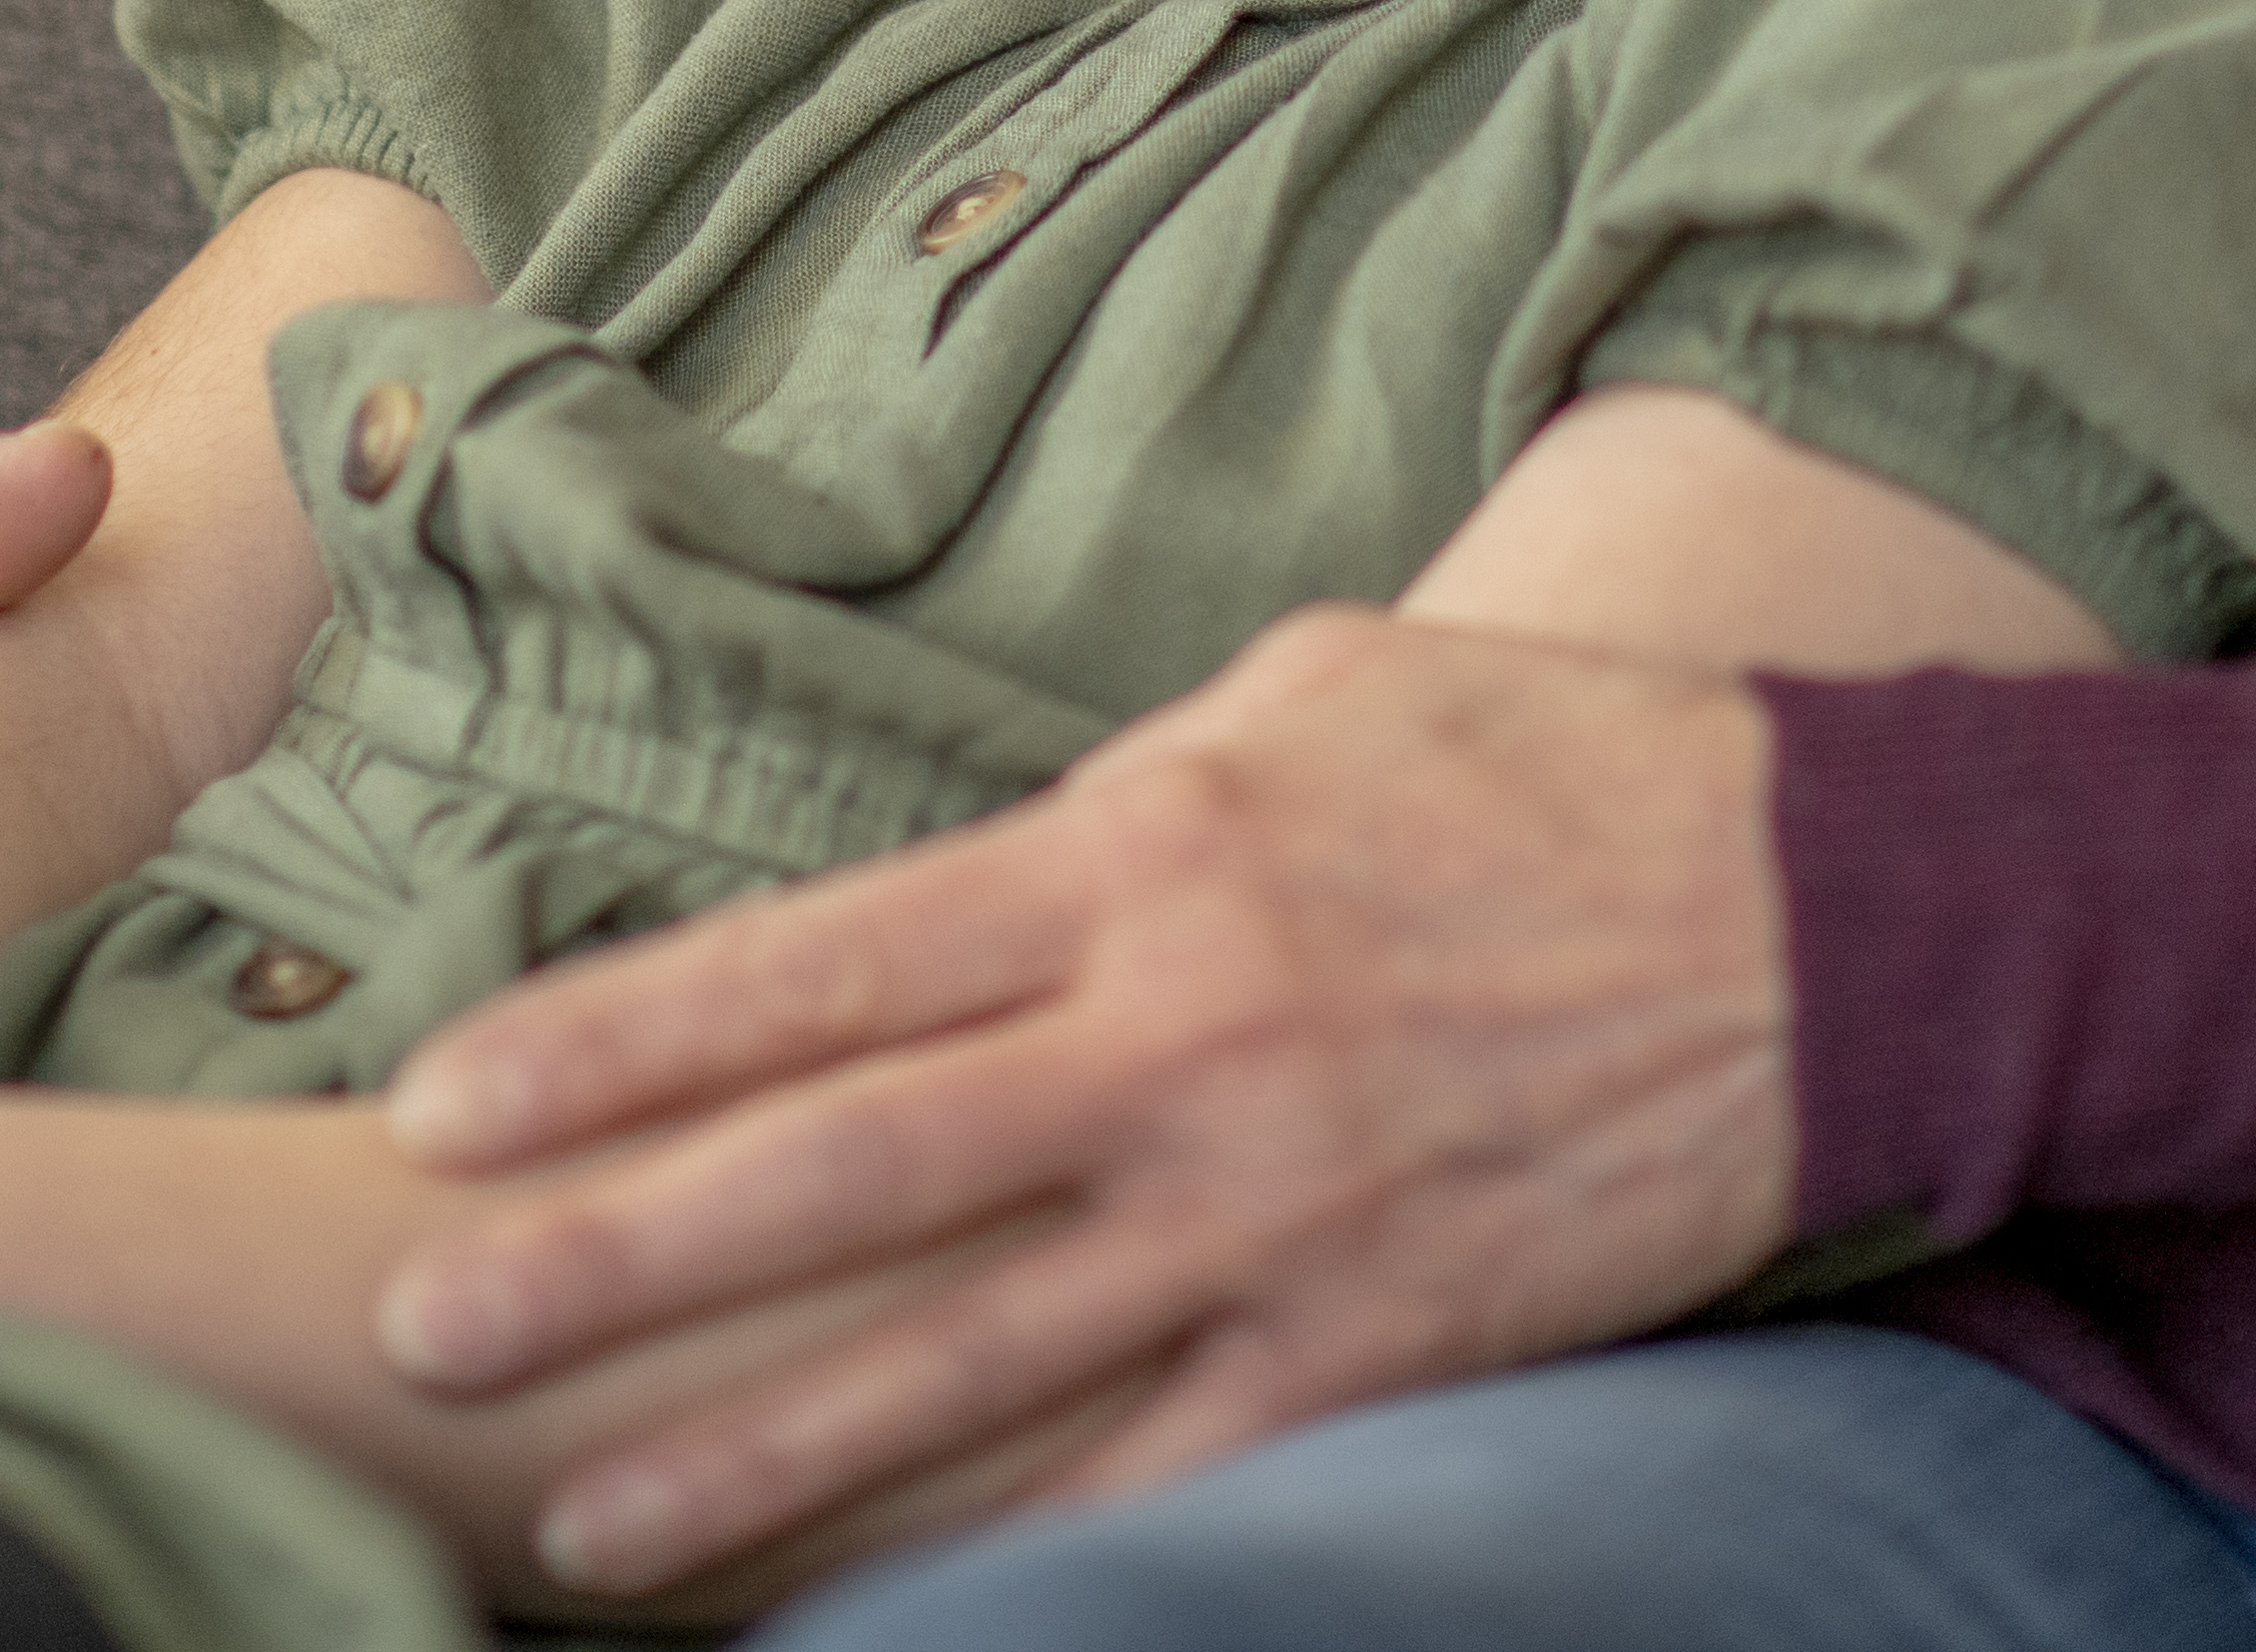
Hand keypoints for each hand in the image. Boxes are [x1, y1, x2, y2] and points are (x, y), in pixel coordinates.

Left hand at [366, 608, 1803, 1600]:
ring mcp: (1280, 1214)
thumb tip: (980, 857)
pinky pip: (1164, 1473)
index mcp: (1145, 858)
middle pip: (844, 1165)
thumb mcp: (1315, 696)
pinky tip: (877, 1613)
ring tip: (577, 1534)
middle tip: (417, 1328)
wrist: (1838, 913)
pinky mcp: (1384, 1346)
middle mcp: (1183, 1041)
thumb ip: (1123, 790)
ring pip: (966, 1360)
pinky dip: (1013, 1552)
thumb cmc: (1557, 766)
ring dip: (757, 1453)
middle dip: (611, 1256)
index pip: (820, 962)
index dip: (617, 1042)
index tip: (439, 1108)